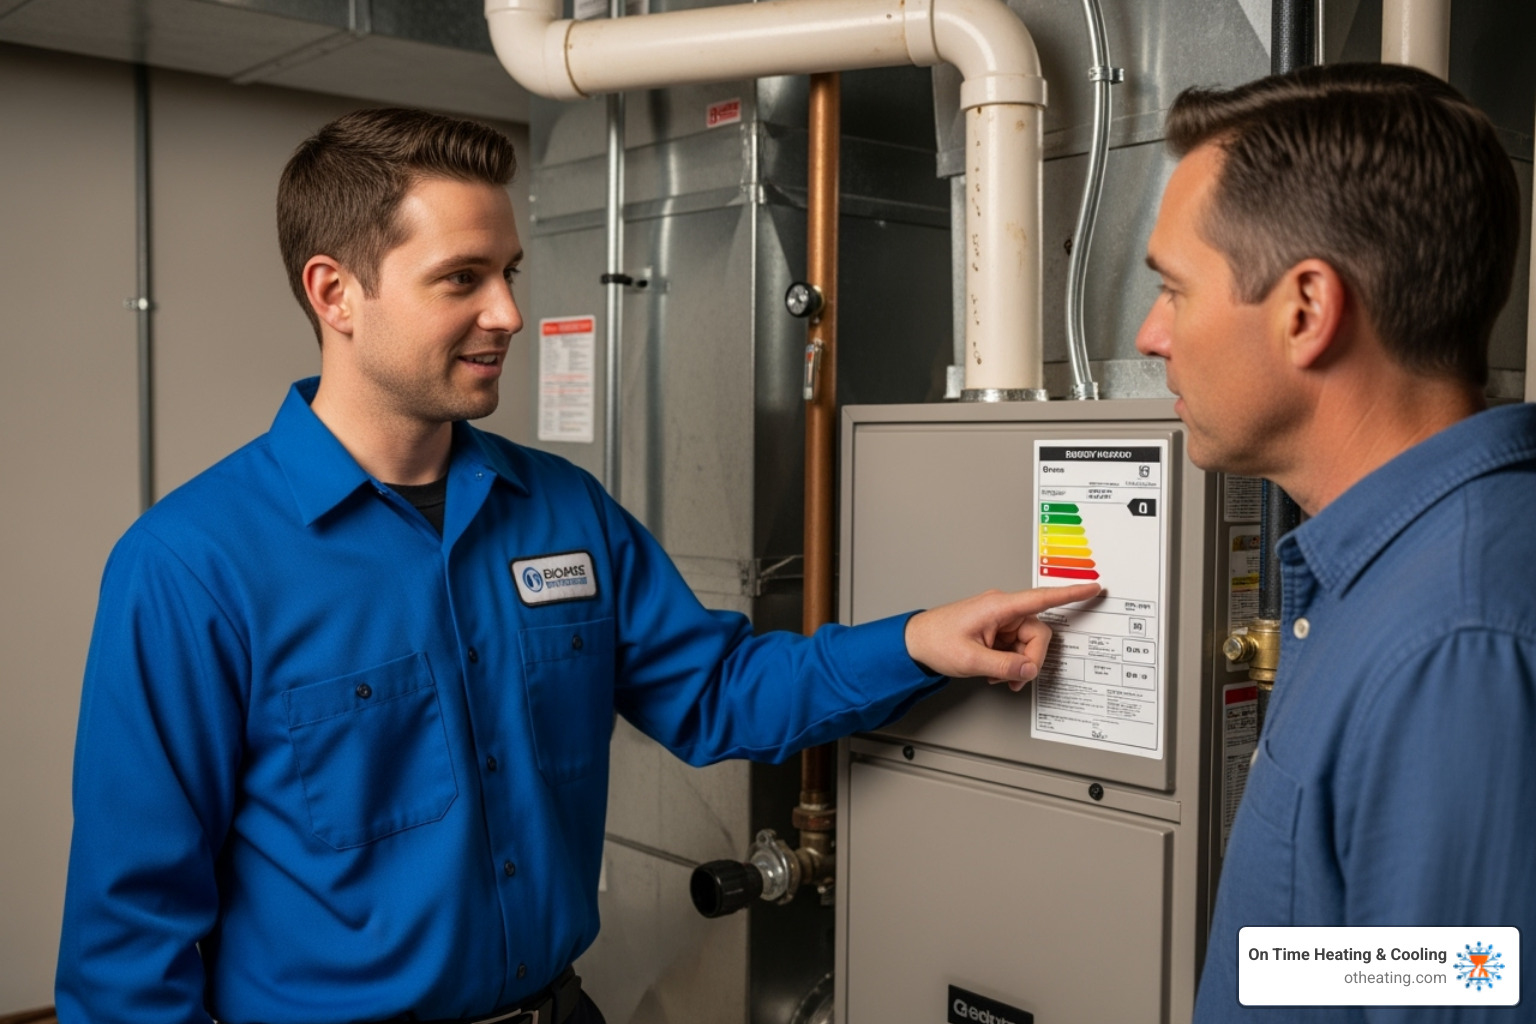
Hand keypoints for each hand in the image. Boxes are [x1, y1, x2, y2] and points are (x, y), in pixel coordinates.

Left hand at [904, 584, 1101, 690]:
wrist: (914, 643)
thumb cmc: (935, 641)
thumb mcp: (970, 660)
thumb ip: (1003, 667)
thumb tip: (1028, 671)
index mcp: (998, 606)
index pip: (1042, 598)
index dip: (1071, 594)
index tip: (1093, 588)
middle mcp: (1002, 609)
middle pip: (1037, 634)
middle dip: (1030, 660)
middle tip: (1013, 678)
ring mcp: (1000, 620)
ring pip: (1028, 644)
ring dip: (1017, 665)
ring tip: (997, 677)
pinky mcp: (997, 631)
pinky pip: (1016, 648)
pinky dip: (1010, 663)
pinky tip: (995, 672)